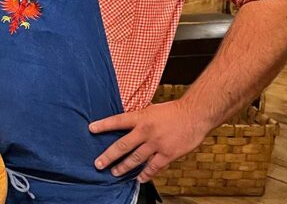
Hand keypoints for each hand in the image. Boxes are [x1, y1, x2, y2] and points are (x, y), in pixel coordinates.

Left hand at [89, 99, 212, 182]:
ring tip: (114, 172)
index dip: (103, 125)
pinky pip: (154, 167)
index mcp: (141, 117)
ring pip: (136, 159)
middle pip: (122, 146)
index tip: (90, 129)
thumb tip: (128, 113)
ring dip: (123, 167)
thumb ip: (140, 114)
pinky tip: (139, 178)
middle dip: (108, 156)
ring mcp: (157, 144)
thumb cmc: (174, 110)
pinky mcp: (168, 154)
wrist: (195, 114)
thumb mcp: (153, 108)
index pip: (117, 121)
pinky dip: (145, 174)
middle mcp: (146, 131)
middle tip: (98, 164)